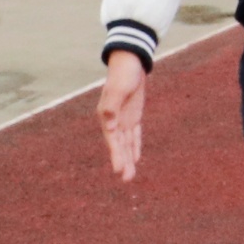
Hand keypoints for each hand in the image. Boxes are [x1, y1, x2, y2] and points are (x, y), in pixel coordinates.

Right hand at [96, 49, 148, 180]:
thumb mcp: (119, 89)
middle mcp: (113, 120)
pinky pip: (134, 134)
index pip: (112, 140)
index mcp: (107, 116)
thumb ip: (112, 106)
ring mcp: (123, 119)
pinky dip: (135, 146)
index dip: (116, 155)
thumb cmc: (123, 75)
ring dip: (128, 158)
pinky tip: (135, 158)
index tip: (118, 170)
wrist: (130, 63)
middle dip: (122, 162)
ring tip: (130, 176)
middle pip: (119, 145)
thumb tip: (109, 125)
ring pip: (126, 143)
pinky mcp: (133, 115)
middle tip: (127, 179)